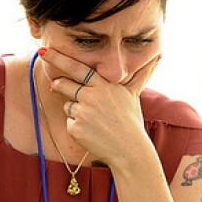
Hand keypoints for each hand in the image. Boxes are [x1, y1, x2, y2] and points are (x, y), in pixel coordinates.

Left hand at [40, 49, 160, 166]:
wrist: (129, 150)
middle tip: (54, 85)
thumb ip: (142, 74)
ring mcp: (82, 113)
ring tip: (94, 121)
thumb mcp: (134, 95)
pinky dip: (77, 127)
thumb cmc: (131, 121)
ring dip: (75, 111)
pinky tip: (91, 132)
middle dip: (57, 84)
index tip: (43, 51)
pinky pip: (69, 123)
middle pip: (64, 85)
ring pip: (67, 105)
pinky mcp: (75, 128)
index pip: (77, 68)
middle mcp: (91, 96)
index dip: (59, 58)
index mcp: (104, 86)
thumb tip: (159, 56)